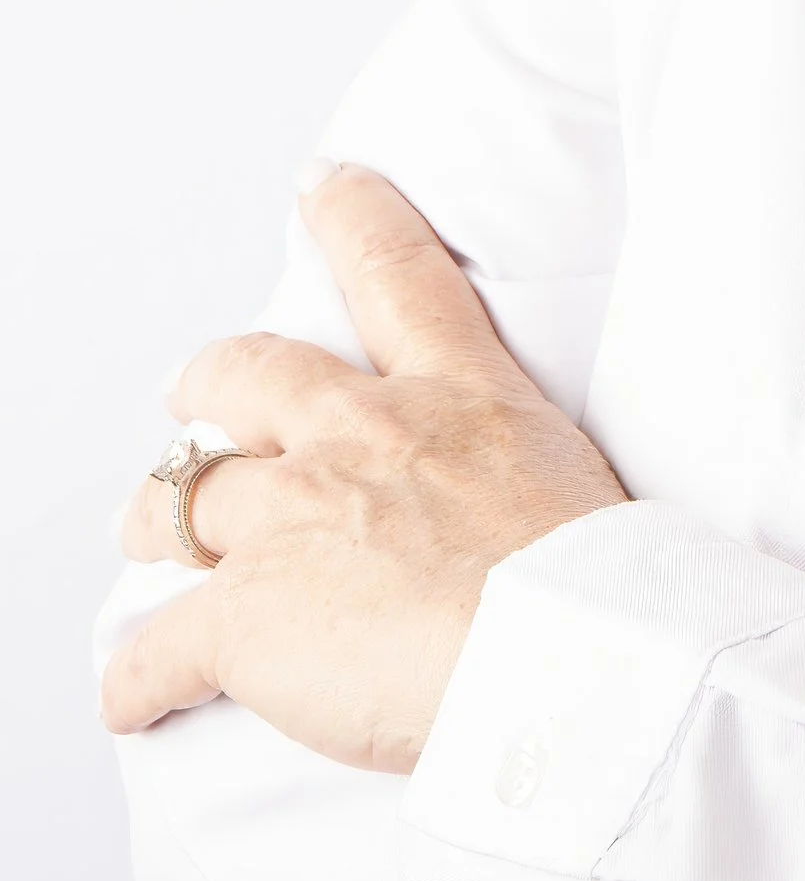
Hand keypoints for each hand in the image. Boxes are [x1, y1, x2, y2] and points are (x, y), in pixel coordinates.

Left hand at [101, 163, 627, 771]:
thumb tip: (500, 518)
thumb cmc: (596, 589)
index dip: (354, 216)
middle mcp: (364, 435)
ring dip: (156, 517)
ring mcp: (294, 517)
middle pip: (252, 375)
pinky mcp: (246, 614)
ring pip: (185, 498)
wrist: (564, 652)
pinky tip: (131, 699)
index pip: (398, 275)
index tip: (324, 181)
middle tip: (190, 392)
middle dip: (209, 381)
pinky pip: (160, 650)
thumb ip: (511, 473)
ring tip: (144, 530)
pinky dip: (137, 681)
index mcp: (458, 395)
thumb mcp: (571, 478)